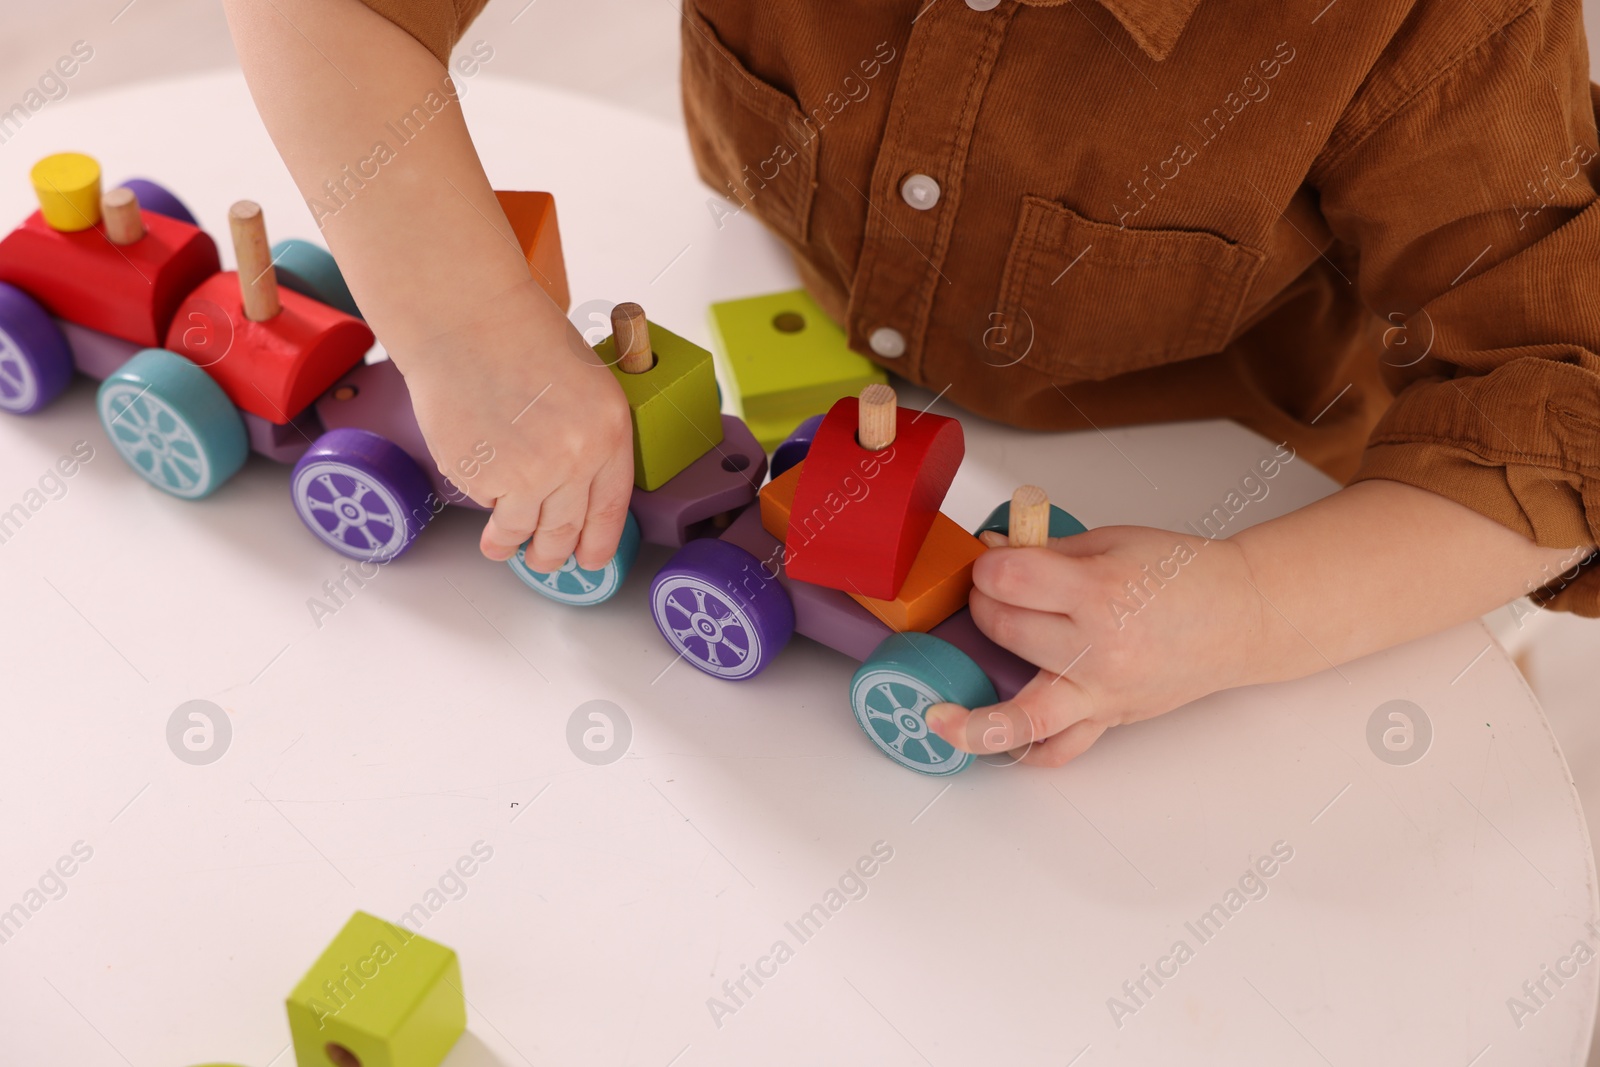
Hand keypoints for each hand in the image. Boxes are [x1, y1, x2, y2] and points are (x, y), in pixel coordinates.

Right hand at [403, 280, 634, 569]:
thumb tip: (578, 490)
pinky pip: (486, 505)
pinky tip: (478, 480)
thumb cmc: (520, 337)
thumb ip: (589, 438)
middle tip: (546, 561)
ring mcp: (528, 472)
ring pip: (524, 531)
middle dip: (554, 554)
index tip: (590, 560)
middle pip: (567, 531)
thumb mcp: (585, 384)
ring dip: (511, 545)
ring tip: (502, 545)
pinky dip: (481, 502)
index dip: (599, 542)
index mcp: (609, 431)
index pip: (611, 508)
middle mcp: (575, 458)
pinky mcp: (483, 476)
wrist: (466, 319)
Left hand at [925, 524, 1267, 766]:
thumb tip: (991, 554)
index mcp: (1101, 593)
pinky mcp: (1111, 717)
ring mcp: (1104, 691)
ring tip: (936, 718)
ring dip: (972, 720)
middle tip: (994, 596)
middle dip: (985, 606)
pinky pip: (1062, 749)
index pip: (1010, 580)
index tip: (992, 562)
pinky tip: (998, 742)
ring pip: (1024, 717)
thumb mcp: (1112, 542)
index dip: (988, 567)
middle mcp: (1099, 649)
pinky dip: (1027, 751)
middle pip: (1006, 631)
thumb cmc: (1184, 575)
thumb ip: (1047, 551)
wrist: (1241, 615)